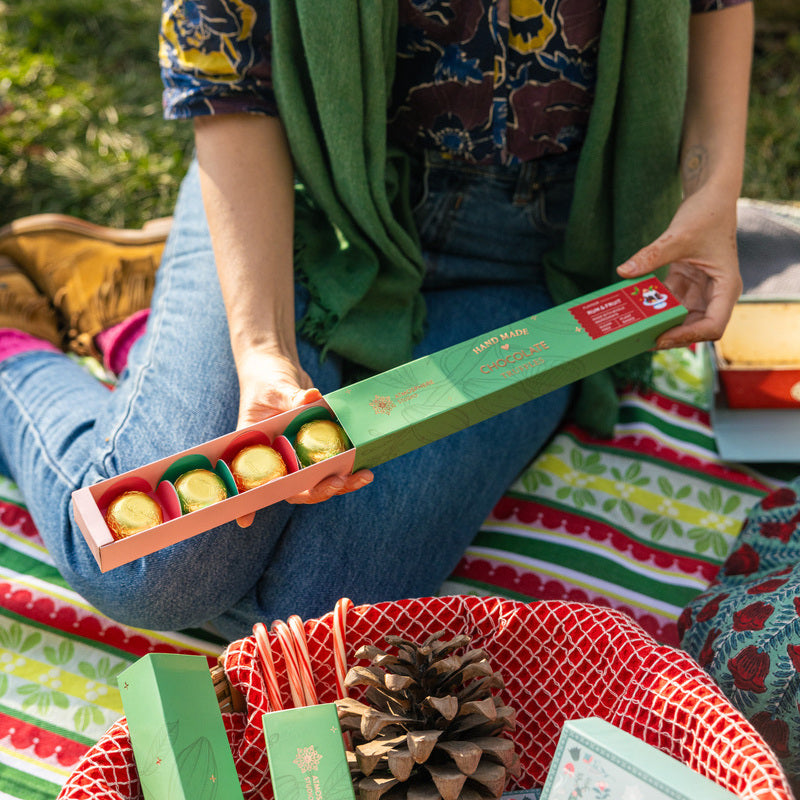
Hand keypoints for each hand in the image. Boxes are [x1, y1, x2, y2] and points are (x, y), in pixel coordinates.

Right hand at [234, 347, 372, 524]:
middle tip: (339, 482)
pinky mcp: (314, 447)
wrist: (277, 368)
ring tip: (364, 477)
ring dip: (340, 483)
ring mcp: (297, 456)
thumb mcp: (276, 388)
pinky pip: (330, 463)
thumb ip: (292, 397)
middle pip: (294, 487)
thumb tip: (311, 397)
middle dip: (318, 491)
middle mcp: (276, 458)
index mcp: (254, 450)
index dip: (250, 502)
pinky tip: (365, 466)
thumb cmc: (265, 379)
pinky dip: (347, 467)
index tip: (245, 520)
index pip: (251, 480)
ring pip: (316, 480)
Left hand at [616, 186, 741, 349]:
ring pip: (681, 318)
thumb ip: (651, 256)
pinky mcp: (688, 284)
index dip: (687, 336)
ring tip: (633, 330)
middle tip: (640, 340)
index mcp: (726, 287)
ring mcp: (702, 290)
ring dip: (660, 324)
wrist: (710, 197)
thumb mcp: (677, 237)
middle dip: (671, 335)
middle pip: (696, 328)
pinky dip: (654, 307)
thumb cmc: (706, 214)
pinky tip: (634, 310)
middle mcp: (717, 293)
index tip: (661, 338)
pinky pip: (670, 303)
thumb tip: (623, 272)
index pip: (713, 326)